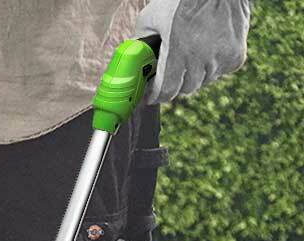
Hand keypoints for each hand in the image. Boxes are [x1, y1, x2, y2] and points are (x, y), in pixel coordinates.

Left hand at [136, 0, 250, 102]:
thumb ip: (140, 42)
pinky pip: (221, 71)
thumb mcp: (152, 17)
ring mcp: (221, 59)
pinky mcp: (236, 56)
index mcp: (178, 53)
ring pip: (202, 81)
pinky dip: (214, 66)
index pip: (165, 92)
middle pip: (184, 89)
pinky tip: (208, 50)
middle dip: (175, 83)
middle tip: (170, 71)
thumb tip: (132, 60)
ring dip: (195, 74)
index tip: (151, 94)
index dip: (156, 95)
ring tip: (190, 55)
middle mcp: (201, 60)